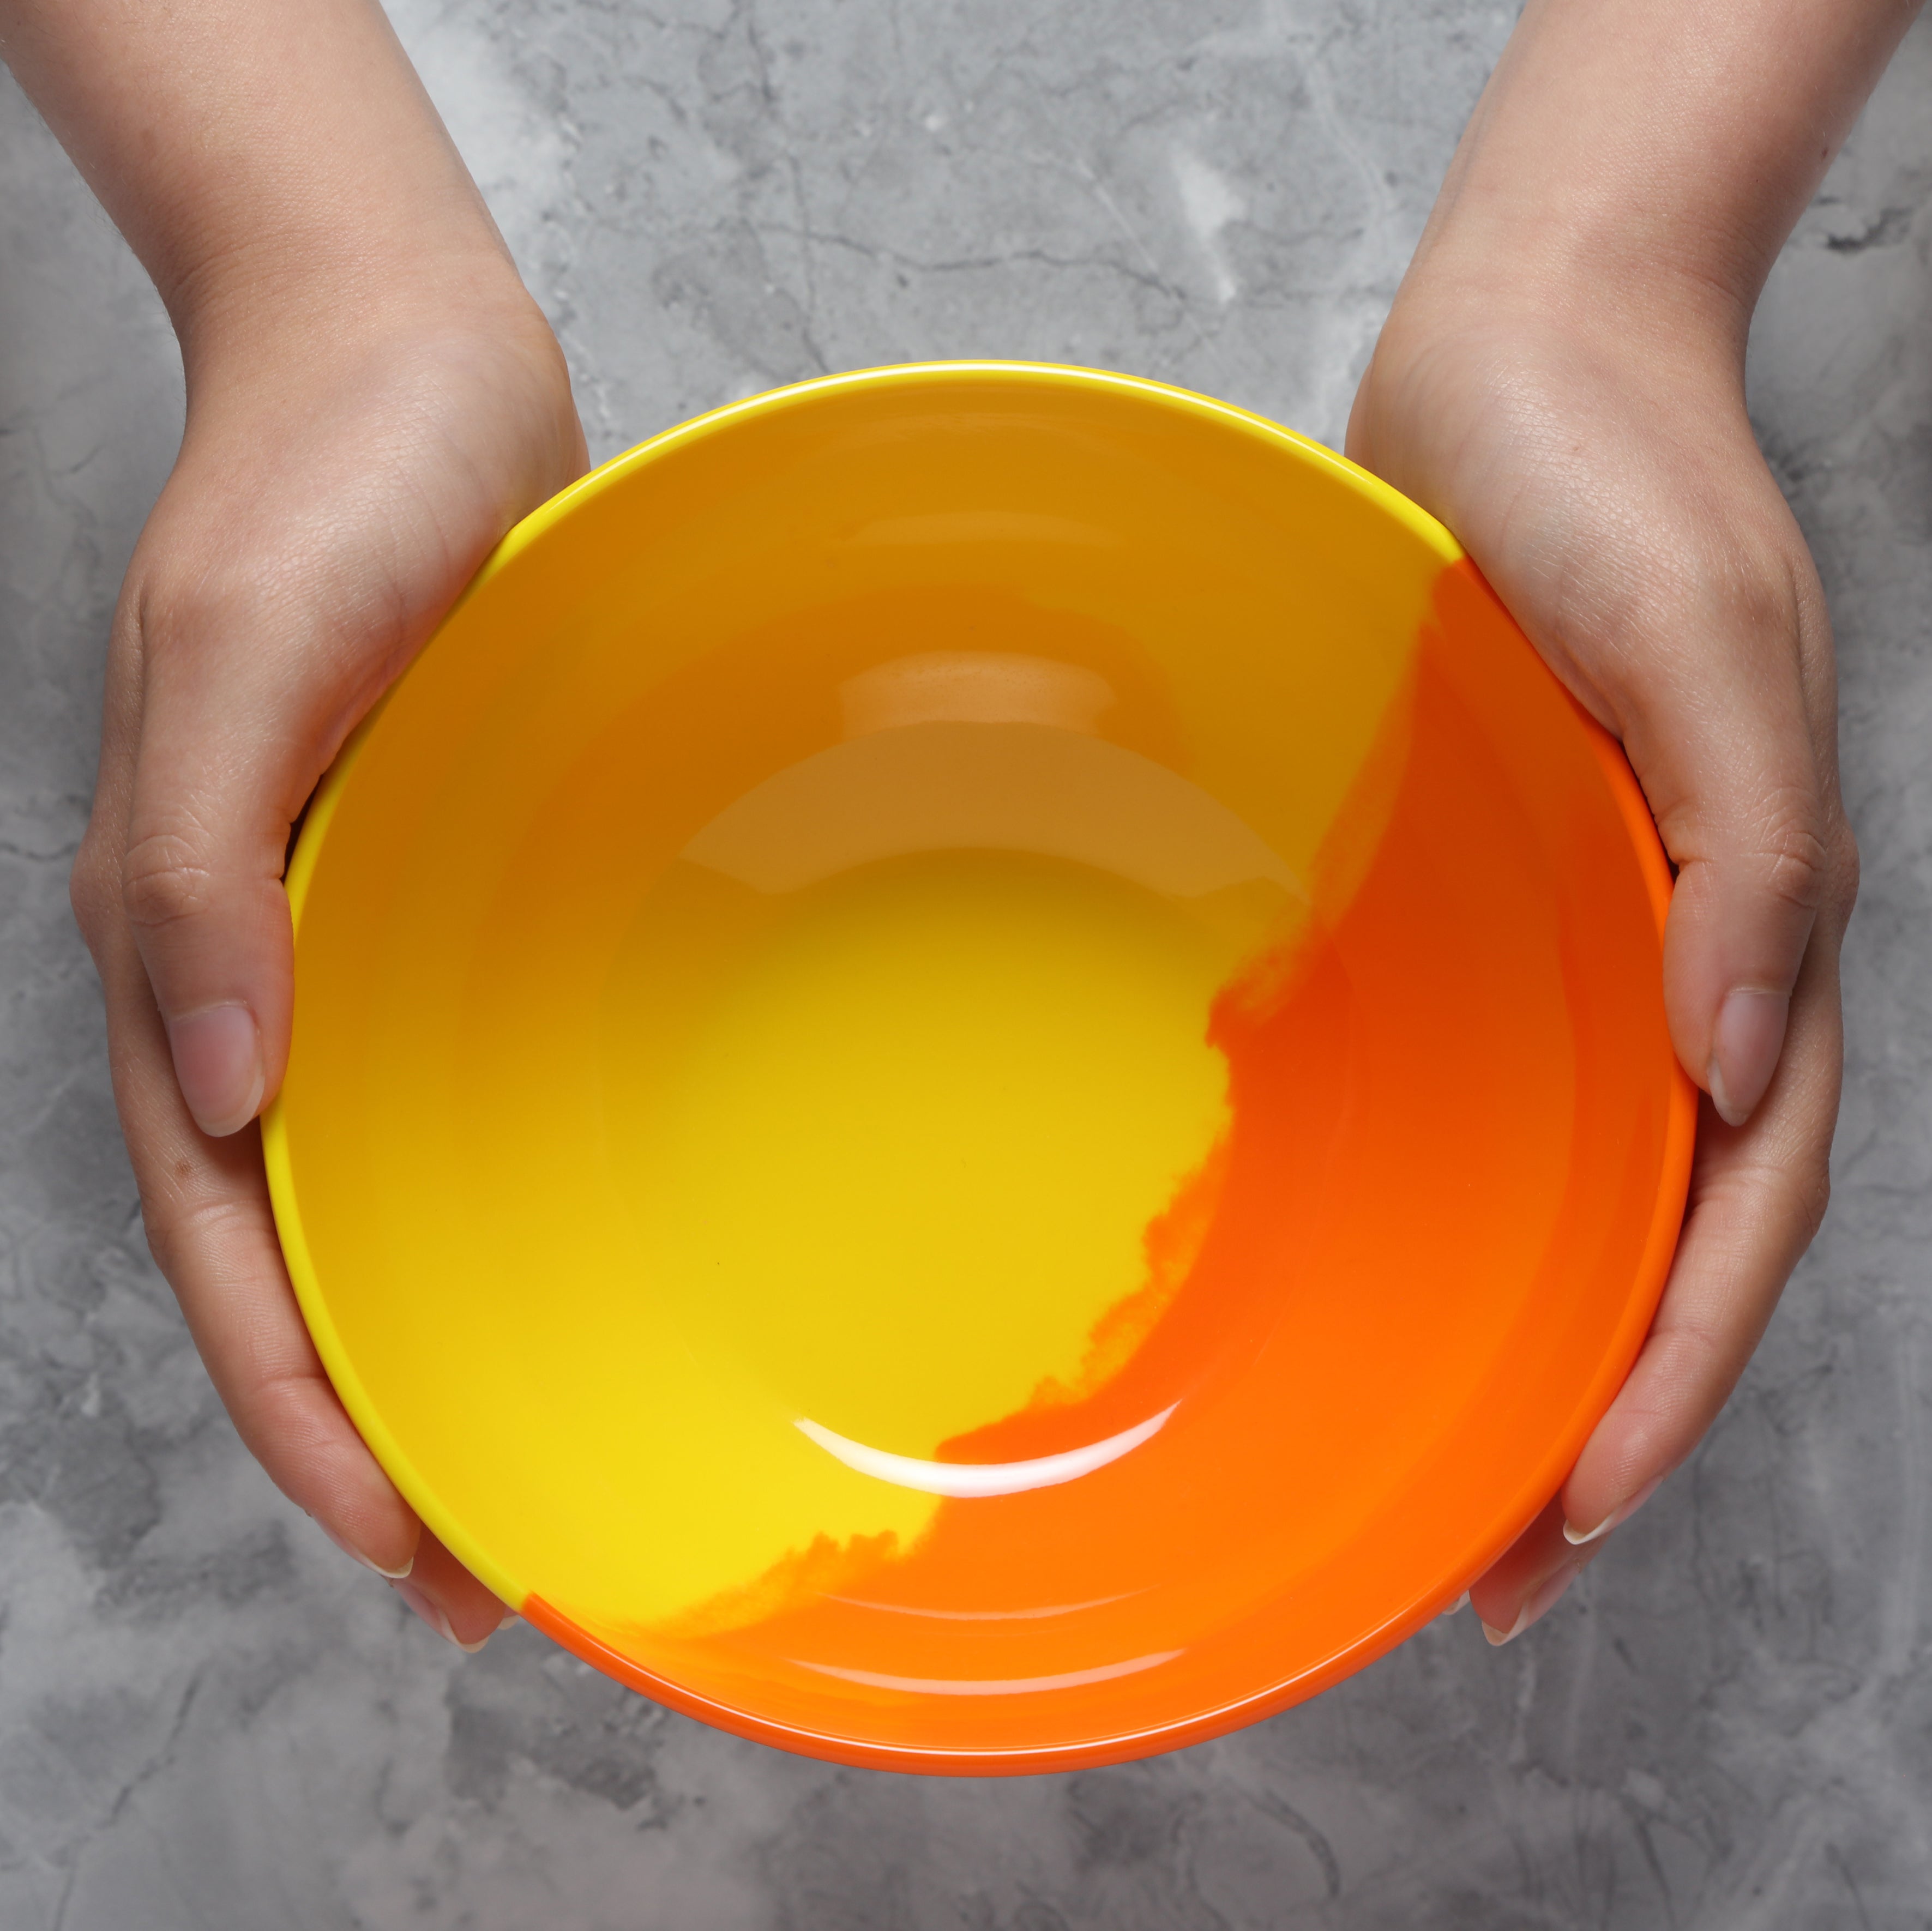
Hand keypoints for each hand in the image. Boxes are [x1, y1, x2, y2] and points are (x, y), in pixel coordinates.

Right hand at [70, 268, 586, 1646]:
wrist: (411, 366)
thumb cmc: (318, 490)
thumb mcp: (234, 660)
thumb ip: (194, 874)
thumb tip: (213, 1090)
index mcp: (201, 959)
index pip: (238, 1250)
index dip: (309, 1416)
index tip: (408, 1551)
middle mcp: (289, 976)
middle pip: (327, 1253)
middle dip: (395, 1423)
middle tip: (509, 1563)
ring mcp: (385, 940)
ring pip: (411, 1182)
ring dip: (469, 1321)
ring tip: (568, 1448)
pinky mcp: (475, 889)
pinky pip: (486, 1069)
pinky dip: (524, 1177)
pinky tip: (599, 1239)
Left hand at [1349, 291, 1855, 1642]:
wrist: (1519, 368)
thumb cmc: (1624, 490)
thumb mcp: (1716, 658)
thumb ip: (1754, 864)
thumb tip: (1744, 1071)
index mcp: (1742, 942)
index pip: (1727, 1222)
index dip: (1664, 1391)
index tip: (1565, 1529)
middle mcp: (1657, 966)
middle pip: (1643, 1244)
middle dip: (1579, 1418)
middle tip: (1477, 1567)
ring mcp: (1561, 938)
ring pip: (1554, 1183)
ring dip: (1507, 1331)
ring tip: (1416, 1469)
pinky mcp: (1468, 887)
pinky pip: (1462, 1067)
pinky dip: (1430, 1179)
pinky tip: (1362, 1250)